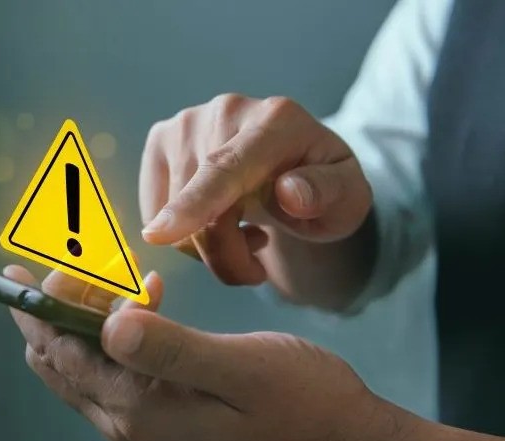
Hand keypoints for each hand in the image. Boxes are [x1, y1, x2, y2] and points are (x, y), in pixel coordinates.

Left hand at [4, 265, 396, 440]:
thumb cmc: (304, 404)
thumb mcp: (241, 368)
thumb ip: (171, 349)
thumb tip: (107, 326)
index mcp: (141, 414)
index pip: (61, 354)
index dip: (36, 307)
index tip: (17, 266)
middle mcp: (130, 426)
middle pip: (61, 360)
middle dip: (54, 307)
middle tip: (75, 260)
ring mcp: (143, 427)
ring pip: (84, 365)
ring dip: (86, 316)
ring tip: (115, 274)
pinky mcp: (161, 419)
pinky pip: (114, 371)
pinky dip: (116, 330)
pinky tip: (148, 297)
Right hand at [139, 94, 371, 287]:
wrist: (296, 164)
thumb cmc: (324, 188)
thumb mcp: (348, 198)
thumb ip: (328, 193)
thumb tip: (289, 193)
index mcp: (277, 122)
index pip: (228, 169)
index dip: (194, 204)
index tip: (159, 235)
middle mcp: (225, 111)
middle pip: (202, 212)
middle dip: (226, 257)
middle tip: (257, 266)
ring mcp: (186, 122)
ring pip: (173, 218)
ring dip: (207, 248)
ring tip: (243, 233)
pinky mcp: (160, 139)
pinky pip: (155, 211)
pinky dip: (182, 233)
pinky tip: (214, 218)